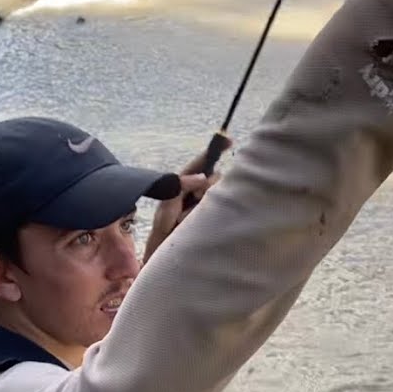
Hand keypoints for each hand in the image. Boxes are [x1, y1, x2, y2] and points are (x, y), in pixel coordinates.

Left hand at [142, 141, 230, 263]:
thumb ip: (182, 187)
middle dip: (208, 186)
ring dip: (203, 204)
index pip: (202, 163)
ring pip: (218, 193)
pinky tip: (192, 222)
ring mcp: (207, 203)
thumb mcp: (168, 205)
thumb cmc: (164, 227)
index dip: (215, 150)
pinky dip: (207, 214)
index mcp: (186, 182)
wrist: (165, 250)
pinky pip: (220, 208)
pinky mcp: (214, 215)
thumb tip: (203, 177)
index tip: (228, 140)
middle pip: (215, 177)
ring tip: (187, 217)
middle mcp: (199, 190)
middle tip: (196, 197)